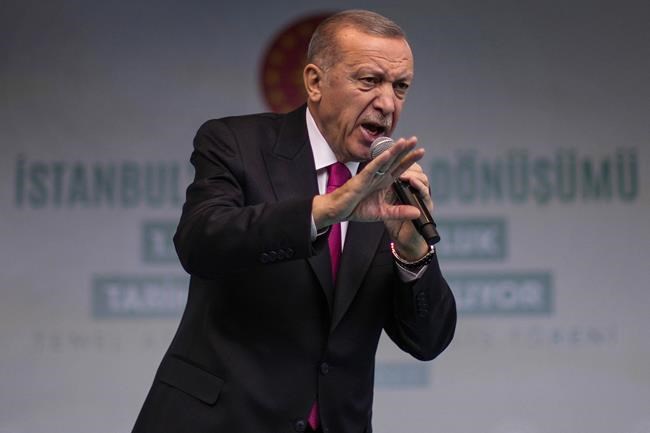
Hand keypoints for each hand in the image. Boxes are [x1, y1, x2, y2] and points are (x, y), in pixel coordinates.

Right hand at [312, 137, 428, 252]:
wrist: (339, 211)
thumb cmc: (357, 208)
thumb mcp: (383, 213)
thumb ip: (400, 212)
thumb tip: (417, 212)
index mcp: (383, 182)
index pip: (399, 168)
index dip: (410, 160)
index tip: (421, 151)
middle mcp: (378, 176)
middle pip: (394, 161)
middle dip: (405, 150)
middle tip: (415, 140)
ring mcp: (369, 176)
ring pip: (384, 161)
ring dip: (394, 151)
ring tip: (404, 141)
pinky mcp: (360, 179)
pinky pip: (371, 168)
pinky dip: (379, 161)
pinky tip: (387, 154)